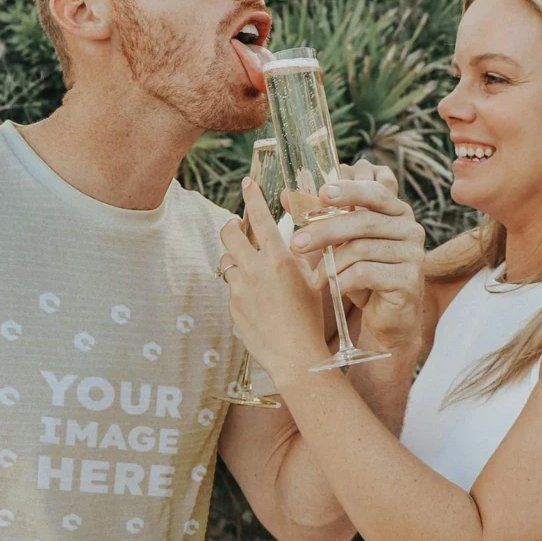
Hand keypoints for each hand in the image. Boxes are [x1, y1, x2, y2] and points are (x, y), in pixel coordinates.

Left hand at [219, 180, 330, 388]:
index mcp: (279, 259)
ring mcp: (240, 289)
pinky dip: (240, 286)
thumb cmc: (311, 318)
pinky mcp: (232, 307)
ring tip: (250, 266)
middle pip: (229, 233)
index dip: (252, 196)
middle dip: (231, 225)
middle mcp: (255, 270)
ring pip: (226, 260)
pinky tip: (257, 299)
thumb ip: (304, 255)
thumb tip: (301, 235)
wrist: (296, 356)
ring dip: (235, 257)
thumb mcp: (315, 280)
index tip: (247, 183)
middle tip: (238, 226)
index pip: (260, 217)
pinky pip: (231, 287)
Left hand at [289, 164, 425, 351]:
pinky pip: (366, 273)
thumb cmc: (363, 276)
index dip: (349, 190)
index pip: (374, 192)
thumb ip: (319, 218)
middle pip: (363, 221)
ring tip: (315, 278)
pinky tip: (332, 289)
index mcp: (397, 212)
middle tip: (297, 243)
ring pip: (361, 249)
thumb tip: (285, 196)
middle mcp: (411, 229)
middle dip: (325, 231)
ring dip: (330, 265)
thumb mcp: (341, 243)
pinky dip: (342, 281)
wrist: (387, 317)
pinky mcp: (409, 280)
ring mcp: (414, 254)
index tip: (322, 193)